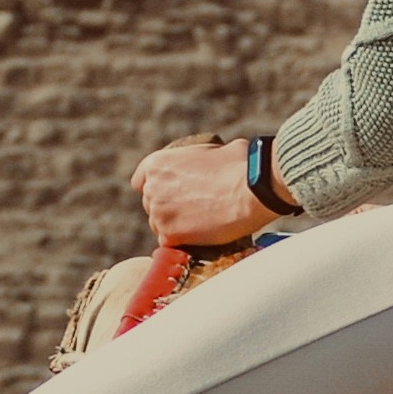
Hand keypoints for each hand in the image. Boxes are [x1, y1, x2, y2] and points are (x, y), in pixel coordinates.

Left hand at [132, 132, 273, 247]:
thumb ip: (193, 160)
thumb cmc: (240, 164)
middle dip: (168, 208)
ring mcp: (159, 213)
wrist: (251, 189)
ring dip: (174, 226)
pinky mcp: (170, 236)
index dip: (155, 188)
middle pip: (151, 204)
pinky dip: (182, 243)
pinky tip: (200, 237)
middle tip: (192, 211)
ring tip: (200, 224)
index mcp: (157, 163)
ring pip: (159, 225)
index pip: (141, 181)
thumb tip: (205, 165)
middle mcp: (152, 188)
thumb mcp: (210, 149)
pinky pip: (169, 244)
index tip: (167, 195)